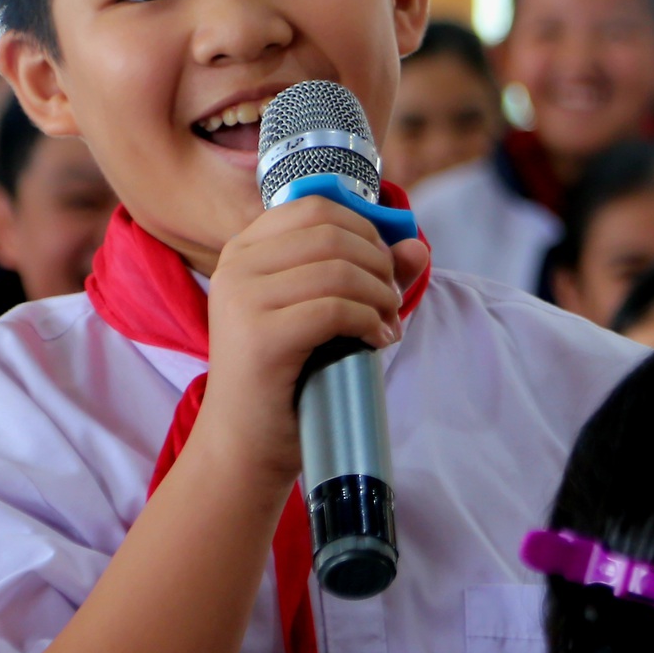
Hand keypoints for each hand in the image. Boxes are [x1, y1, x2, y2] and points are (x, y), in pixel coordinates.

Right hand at [192, 196, 429, 495]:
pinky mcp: (260, 336)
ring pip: (338, 270)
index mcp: (244, 250)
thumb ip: (370, 275)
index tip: (384, 266)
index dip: (365, 228)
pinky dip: (369, 323)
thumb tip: (417, 245)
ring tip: (387, 325)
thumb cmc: (287, 378)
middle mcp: (236, 267)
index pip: (316, 206)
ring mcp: (242, 299)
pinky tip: (376, 343)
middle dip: (379, 265)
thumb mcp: (328, 315)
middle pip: (332, 234)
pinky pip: (335, 309)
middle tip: (392, 302)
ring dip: (379, 296)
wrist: (245, 446)